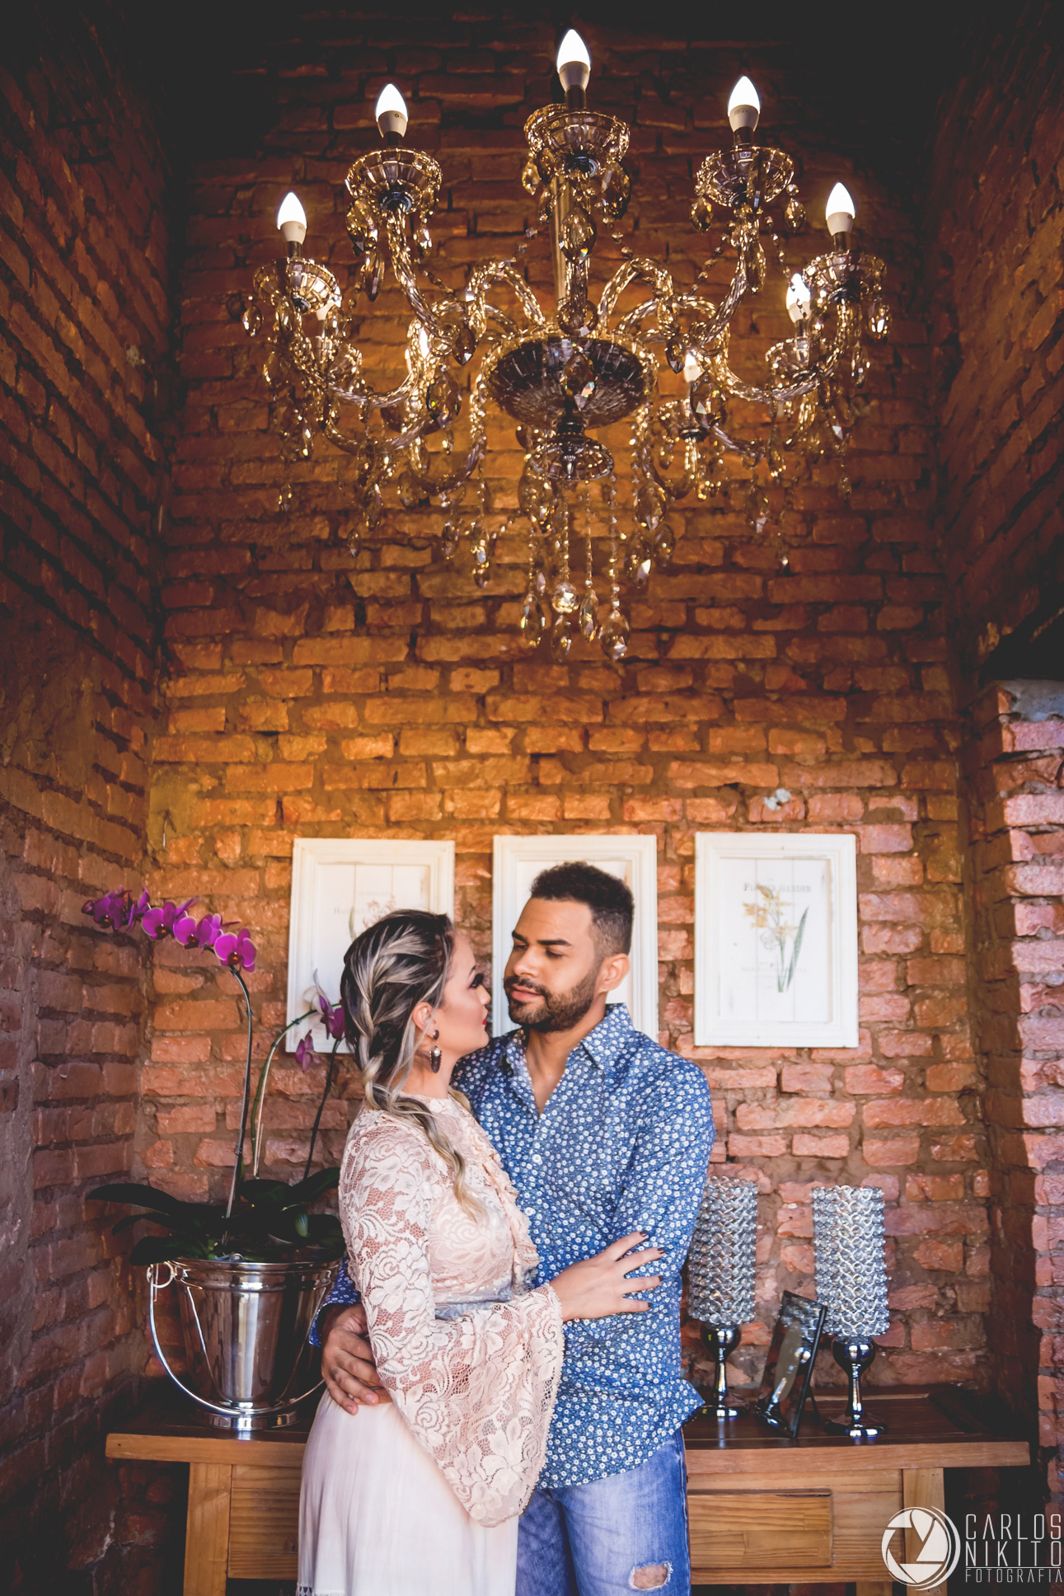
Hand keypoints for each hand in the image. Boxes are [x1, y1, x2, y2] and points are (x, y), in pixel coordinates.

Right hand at [320, 1303, 383, 1413]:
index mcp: (339, 1335)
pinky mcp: (326, 1376)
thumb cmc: (350, 1320)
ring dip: (358, 1392)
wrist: (328, 1325)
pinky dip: (343, 1401)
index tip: (389, 1365)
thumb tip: (392, 1317)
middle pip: (352, 1366)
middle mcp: (331, 1351)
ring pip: (343, 1381)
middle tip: (385, 1386)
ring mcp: (328, 1365)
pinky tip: (354, 1410)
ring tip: (373, 1401)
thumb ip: (371, 1316)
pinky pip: (333, 1391)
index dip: (373, 1357)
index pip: (359, 1348)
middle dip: (369, 1377)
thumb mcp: (358, 1312)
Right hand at [549, 1232, 663, 1322]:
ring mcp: (616, 1288)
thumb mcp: (582, 1265)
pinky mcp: (615, 1304)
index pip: (623, 1244)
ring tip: (661, 1278)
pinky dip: (643, 1305)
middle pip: (637, 1259)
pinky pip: (633, 1304)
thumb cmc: (567, 1280)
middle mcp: (613, 1271)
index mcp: (603, 1259)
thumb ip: (595, 1263)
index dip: (635, 1238)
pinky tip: (649, 1305)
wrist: (562, 1298)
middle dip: (651, 1254)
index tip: (645, 1234)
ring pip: (641, 1282)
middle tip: (662, 1251)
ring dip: (653, 1280)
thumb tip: (602, 1263)